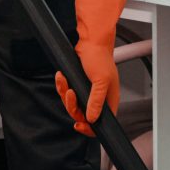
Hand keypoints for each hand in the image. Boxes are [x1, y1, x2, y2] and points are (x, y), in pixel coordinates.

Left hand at [54, 0, 130, 136]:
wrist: (90, 42)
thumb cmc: (100, 57)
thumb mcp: (101, 81)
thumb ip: (97, 101)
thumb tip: (92, 119)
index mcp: (108, 100)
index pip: (100, 123)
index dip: (90, 128)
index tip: (79, 124)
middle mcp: (98, 98)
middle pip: (82, 115)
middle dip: (72, 106)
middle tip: (71, 94)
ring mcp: (87, 93)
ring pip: (72, 105)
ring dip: (65, 94)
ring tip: (64, 81)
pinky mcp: (77, 85)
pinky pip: (66, 93)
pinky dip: (62, 86)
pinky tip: (61, 77)